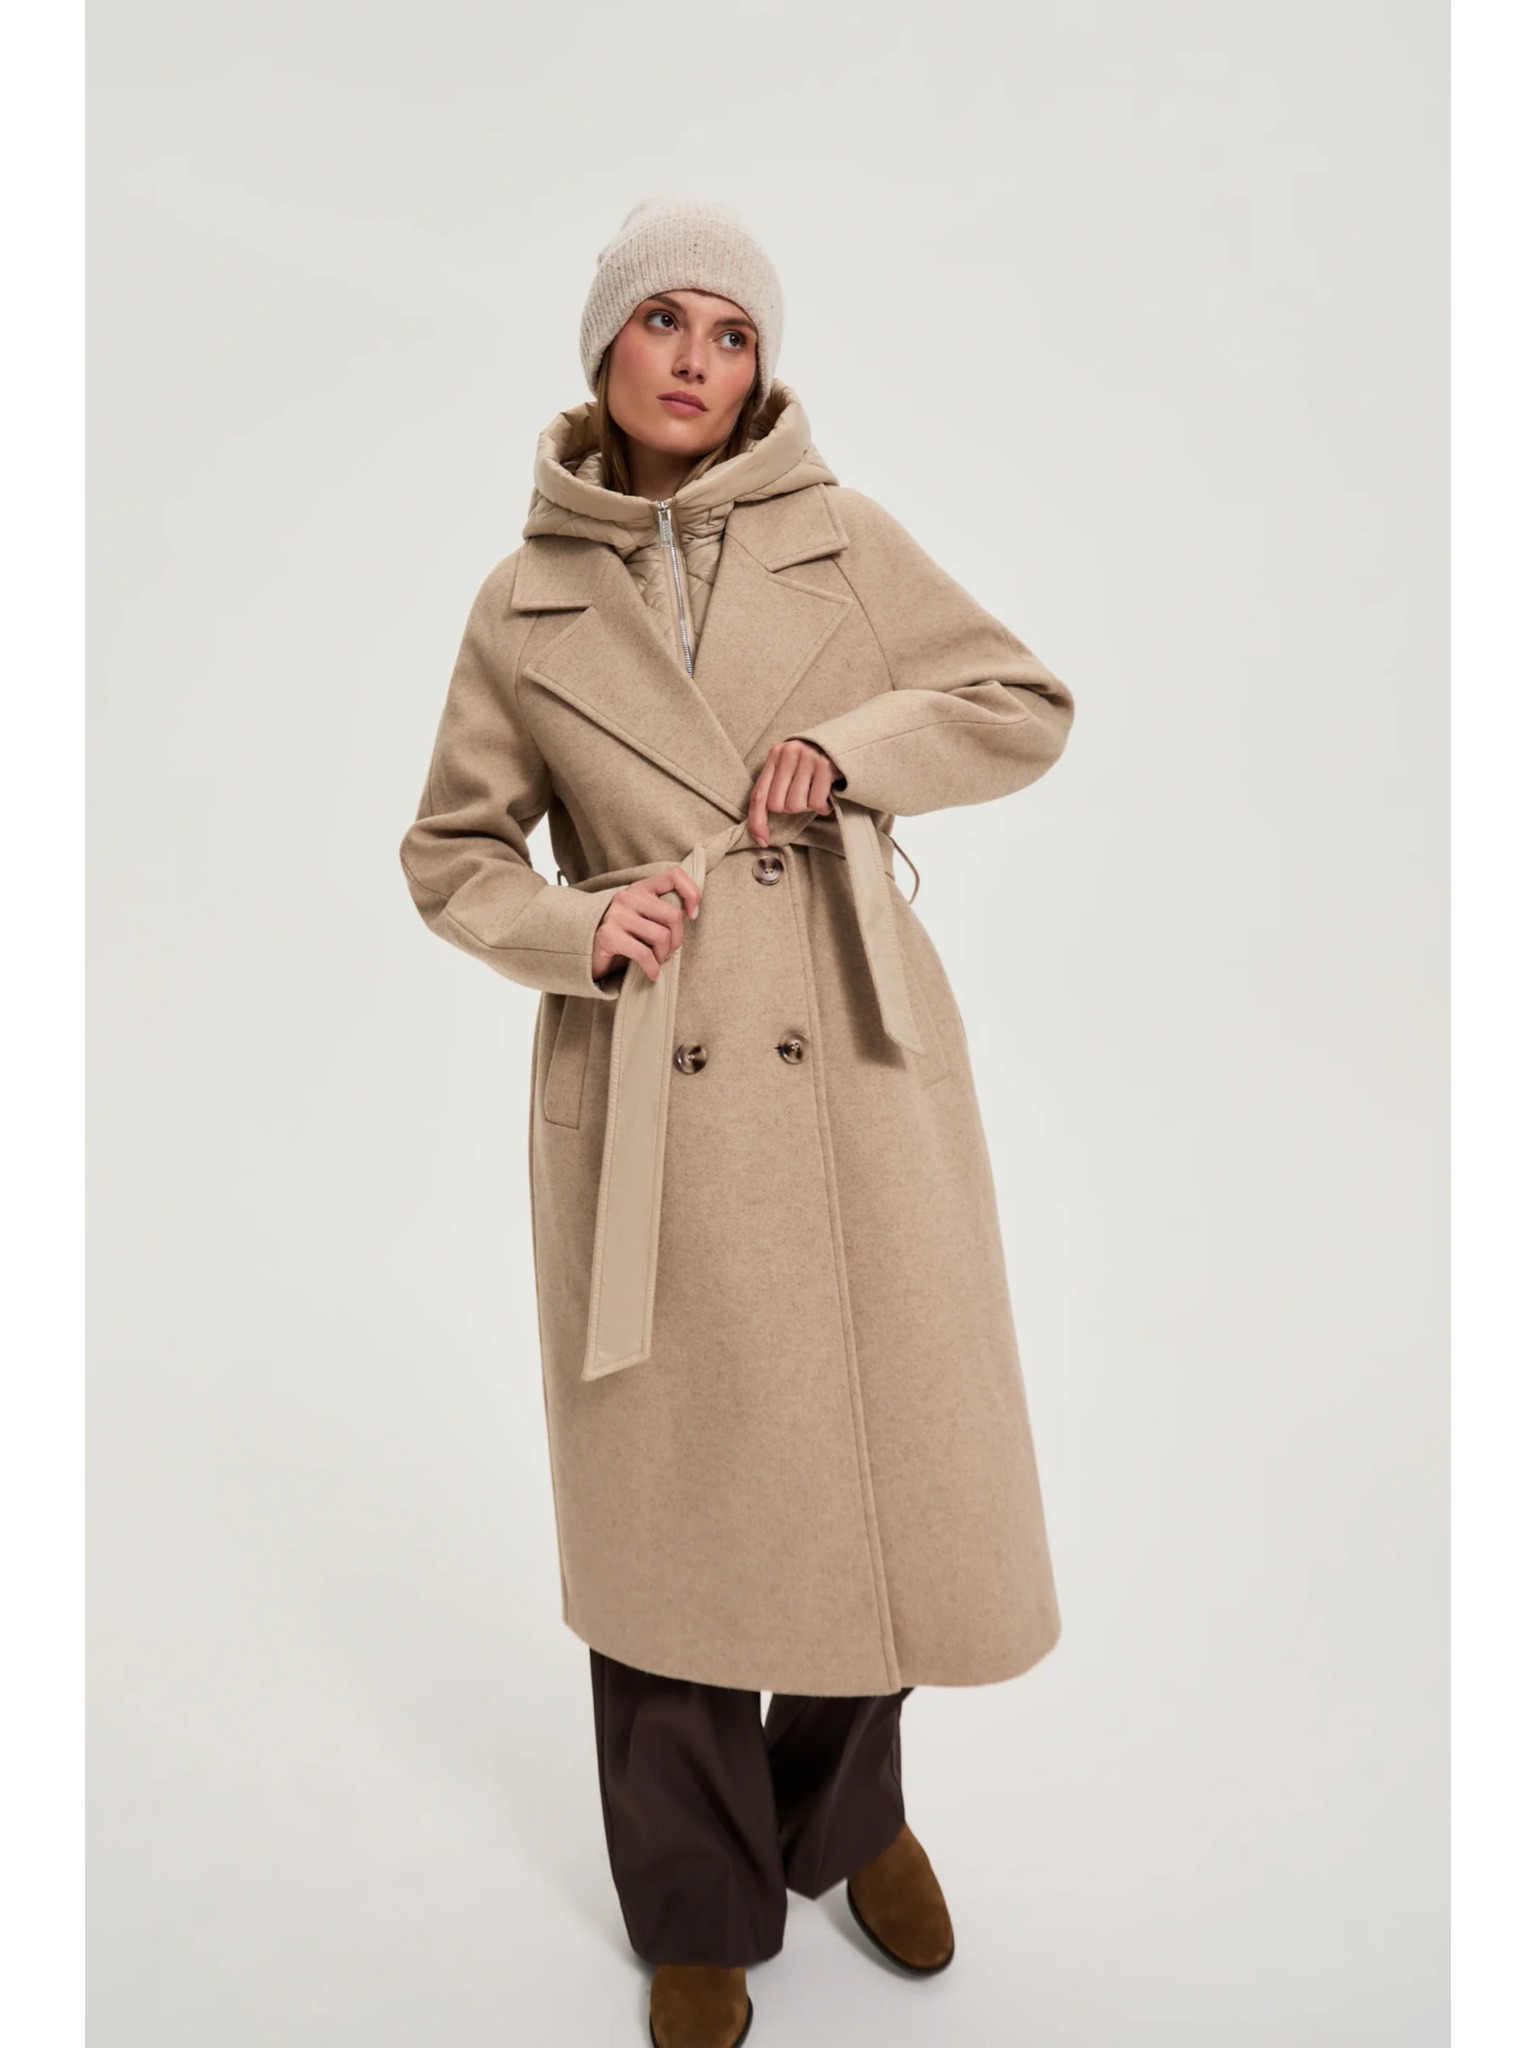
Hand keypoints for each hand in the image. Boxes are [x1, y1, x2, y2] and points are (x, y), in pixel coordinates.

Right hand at [591, 865, 701, 983]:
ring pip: (661, 936)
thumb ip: (661, 911)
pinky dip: (652, 968)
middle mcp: (628, 897)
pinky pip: (644, 954)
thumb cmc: (623, 937)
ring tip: (656, 962)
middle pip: (673, 915)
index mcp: (640, 888)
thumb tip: (691, 915)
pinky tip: (651, 973)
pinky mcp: (609, 936)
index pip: (674, 875)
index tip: (692, 915)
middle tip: (667, 951)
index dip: (692, 893)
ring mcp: (617, 915)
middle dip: (676, 940)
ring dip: (663, 956)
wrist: (585, 952)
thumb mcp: (643, 918)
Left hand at [747, 739, 840, 846]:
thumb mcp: (790, 768)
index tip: (762, 840)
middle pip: (778, 805)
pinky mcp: (825, 765)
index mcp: (775, 755)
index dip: (757, 821)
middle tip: (803, 796)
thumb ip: (774, 788)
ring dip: (808, 806)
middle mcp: (788, 754)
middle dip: (791, 808)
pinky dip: (823, 806)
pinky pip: (816, 802)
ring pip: (796, 805)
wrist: (845, 742)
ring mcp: (806, 758)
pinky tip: (827, 794)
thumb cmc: (812, 763)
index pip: (759, 795)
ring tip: (815, 793)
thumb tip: (760, 833)